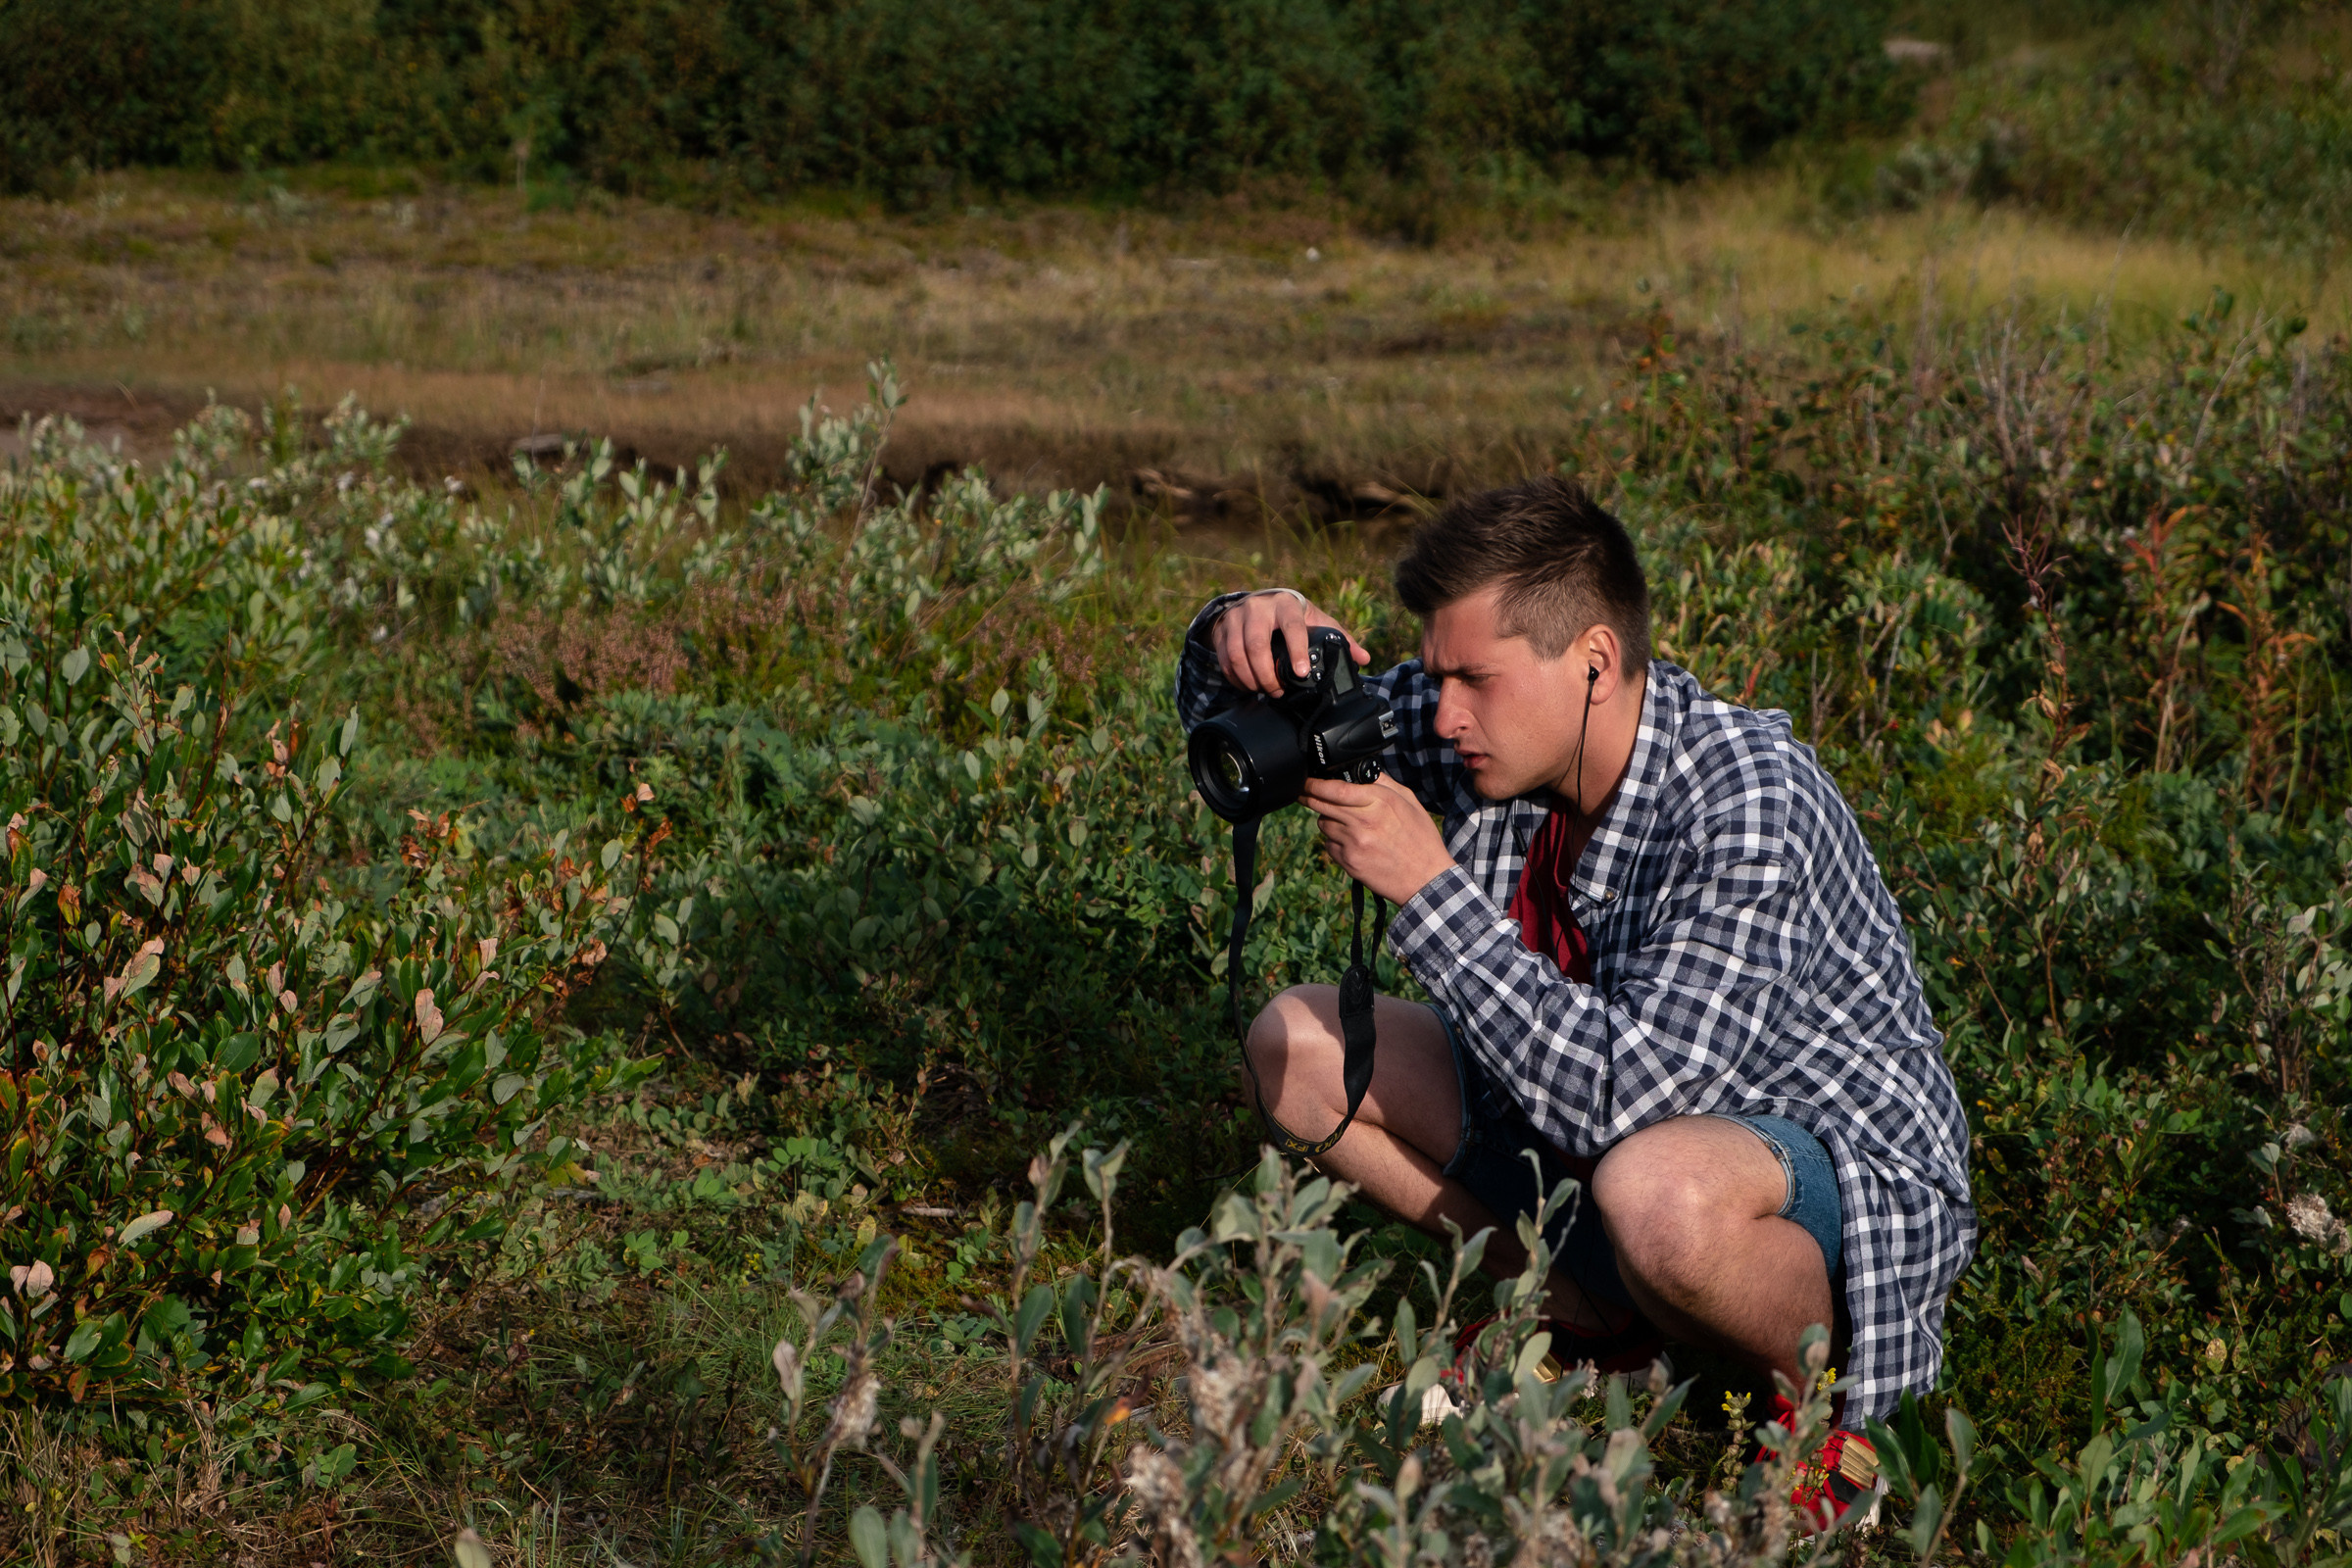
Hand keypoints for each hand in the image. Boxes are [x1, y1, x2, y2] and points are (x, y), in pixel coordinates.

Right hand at [1212, 589, 1370, 694]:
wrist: (1258, 601)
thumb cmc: (1291, 615)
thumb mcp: (1315, 620)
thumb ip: (1339, 637)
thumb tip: (1365, 658)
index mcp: (1285, 604)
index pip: (1291, 625)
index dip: (1296, 649)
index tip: (1301, 672)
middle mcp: (1257, 607)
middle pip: (1256, 643)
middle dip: (1267, 674)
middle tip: (1277, 691)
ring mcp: (1236, 617)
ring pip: (1237, 653)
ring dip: (1250, 679)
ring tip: (1263, 691)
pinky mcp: (1221, 630)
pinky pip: (1224, 658)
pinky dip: (1235, 678)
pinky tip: (1247, 686)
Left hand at [1301, 773, 1454, 905]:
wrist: (1425, 878)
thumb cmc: (1420, 838)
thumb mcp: (1409, 802)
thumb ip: (1384, 784)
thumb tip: (1362, 771)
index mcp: (1379, 802)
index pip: (1336, 789)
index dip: (1316, 784)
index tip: (1307, 781)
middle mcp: (1363, 821)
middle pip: (1322, 805)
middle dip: (1310, 797)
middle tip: (1305, 793)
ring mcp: (1354, 843)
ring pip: (1323, 824)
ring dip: (1328, 820)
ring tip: (1346, 823)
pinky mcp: (1349, 862)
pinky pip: (1329, 845)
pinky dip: (1335, 841)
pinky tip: (1352, 843)